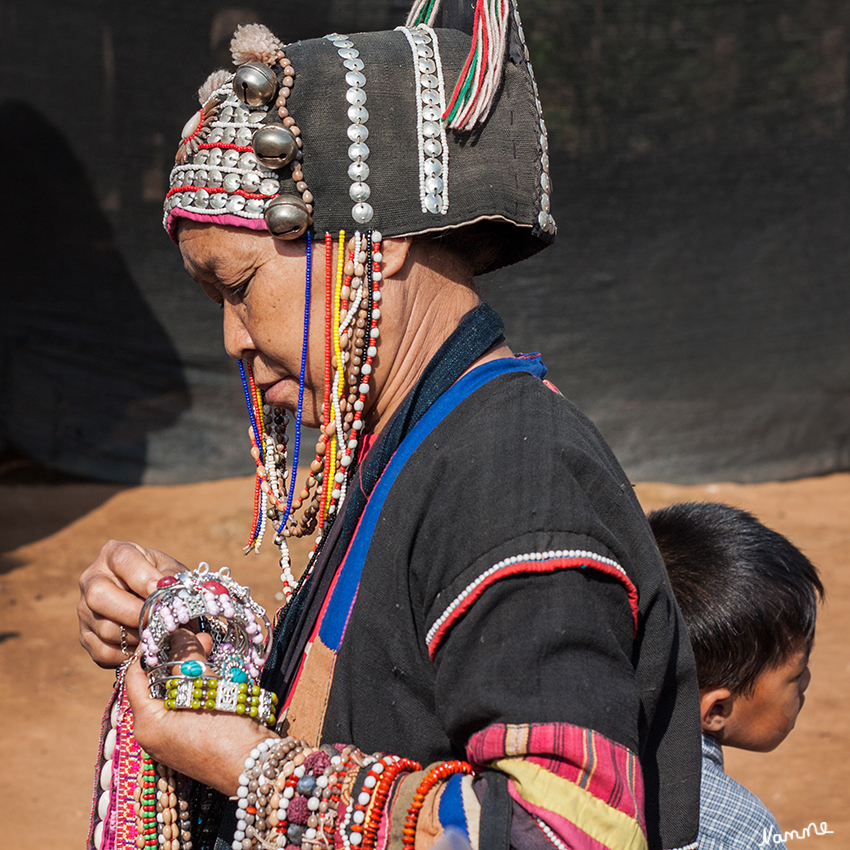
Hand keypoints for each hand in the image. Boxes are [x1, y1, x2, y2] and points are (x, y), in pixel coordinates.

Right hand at [78, 540, 184, 667]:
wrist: (155, 602)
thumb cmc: (166, 581)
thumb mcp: (173, 573)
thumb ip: (172, 583)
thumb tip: (166, 602)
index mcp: (115, 554)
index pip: (123, 560)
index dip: (143, 577)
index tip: (160, 592)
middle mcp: (92, 578)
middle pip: (98, 596)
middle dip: (133, 612)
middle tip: (158, 620)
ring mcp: (84, 609)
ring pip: (105, 628)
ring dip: (137, 636)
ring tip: (158, 632)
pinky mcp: (85, 636)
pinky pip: (103, 652)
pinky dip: (128, 654)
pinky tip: (145, 645)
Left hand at [125, 630, 276, 795]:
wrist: (254, 768)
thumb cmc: (223, 732)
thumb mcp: (203, 688)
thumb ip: (186, 658)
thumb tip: (176, 632)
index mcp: (147, 724)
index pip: (135, 677)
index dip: (150, 650)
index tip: (168, 629)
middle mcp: (155, 734)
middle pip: (158, 684)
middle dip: (178, 656)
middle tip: (199, 636)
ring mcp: (174, 739)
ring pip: (176, 693)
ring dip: (192, 669)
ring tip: (212, 648)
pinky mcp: (194, 740)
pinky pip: (189, 705)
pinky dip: (200, 687)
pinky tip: (218, 672)